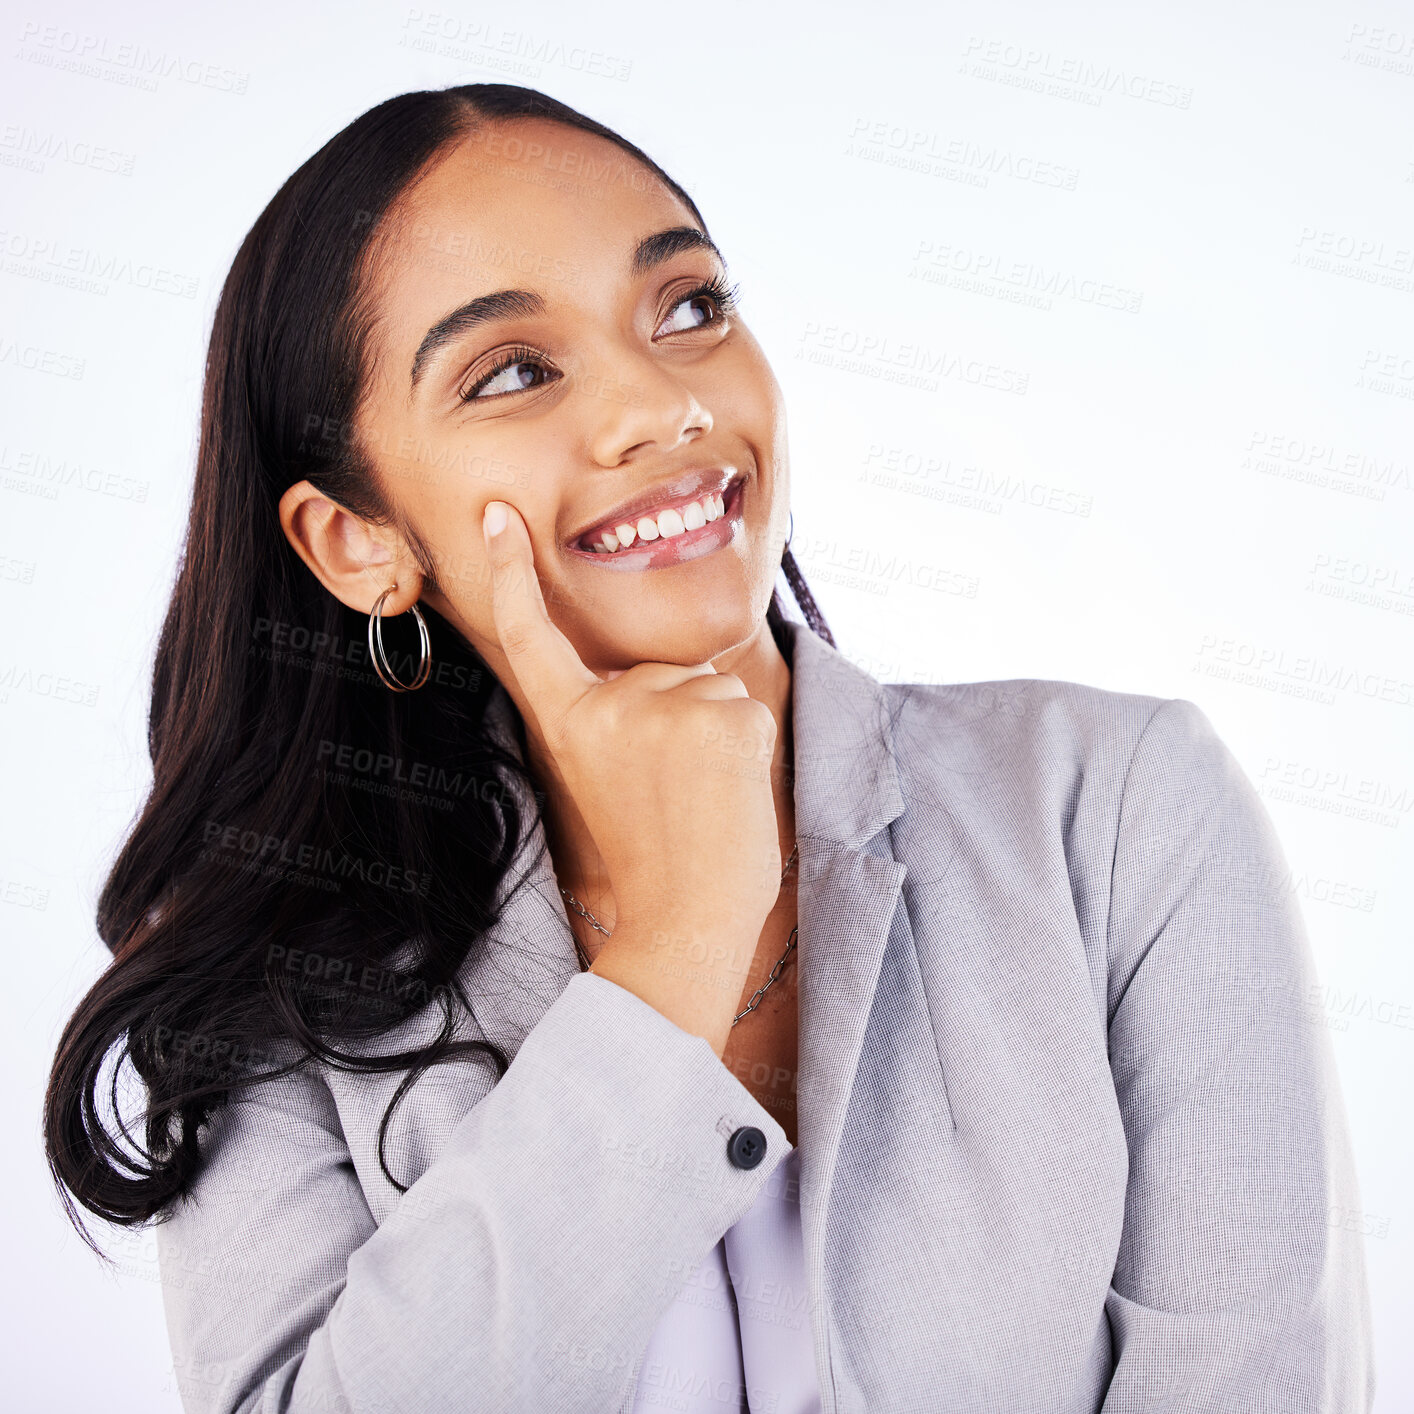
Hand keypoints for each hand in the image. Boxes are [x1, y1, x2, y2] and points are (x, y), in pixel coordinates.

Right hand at [481, 500, 782, 1050]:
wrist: (685, 920)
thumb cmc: (654, 859)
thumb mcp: (607, 779)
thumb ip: (620, 719)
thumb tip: (676, 675)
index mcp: (569, 722)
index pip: (535, 636)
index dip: (514, 573)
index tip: (497, 515)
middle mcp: (608, 705)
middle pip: (666, 675)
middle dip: (684, 724)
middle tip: (675, 799)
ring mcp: (662, 707)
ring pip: (712, 692)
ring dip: (719, 740)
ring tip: (699, 803)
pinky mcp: (719, 718)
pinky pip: (748, 709)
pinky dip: (750, 749)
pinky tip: (727, 795)